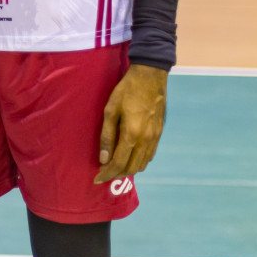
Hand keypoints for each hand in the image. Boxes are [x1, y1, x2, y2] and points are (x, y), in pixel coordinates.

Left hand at [95, 64, 167, 183]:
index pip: (119, 164)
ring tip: (115, 166)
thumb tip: (103, 159)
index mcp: (132, 134)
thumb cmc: (126, 91)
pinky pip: (150, 155)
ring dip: (129, 169)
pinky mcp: (160, 133)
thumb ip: (107, 136)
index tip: (97, 179)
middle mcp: (147, 140)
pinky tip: (129, 155)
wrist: (150, 77)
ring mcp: (156, 137)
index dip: (108, 174)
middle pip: (132, 168)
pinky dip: (139, 161)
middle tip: (104, 173)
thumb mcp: (110, 110)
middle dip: (117, 174)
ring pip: (143, 164)